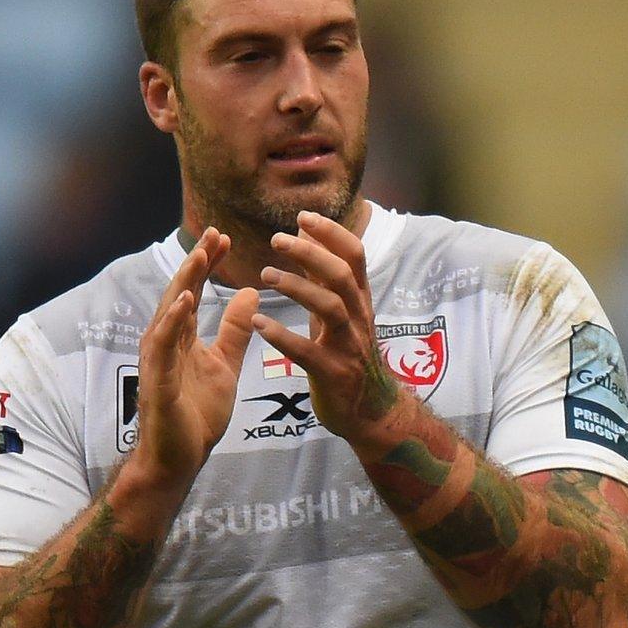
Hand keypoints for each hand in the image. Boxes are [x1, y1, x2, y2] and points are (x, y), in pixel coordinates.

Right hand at [129, 228, 260, 489]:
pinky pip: (163, 346)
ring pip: (169, 314)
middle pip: (180, 293)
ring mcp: (158, 360)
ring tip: (200, 256)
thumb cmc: (196, 414)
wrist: (180, 458)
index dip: (207, 264)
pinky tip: (184, 301)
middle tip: (214, 233)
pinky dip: (172, 321)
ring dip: (184, 283)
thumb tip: (249, 292)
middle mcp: (165, 343)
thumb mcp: (225, 364)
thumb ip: (234, 330)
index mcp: (182, 338)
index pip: (194, 291)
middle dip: (196, 263)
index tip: (225, 238)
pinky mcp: (157, 381)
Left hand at [252, 211, 405, 440]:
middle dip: (311, 254)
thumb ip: (322, 276)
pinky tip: (258, 323)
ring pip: (330, 308)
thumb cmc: (349, 354)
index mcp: (360, 300)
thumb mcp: (339, 311)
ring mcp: (349, 347)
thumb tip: (306, 234)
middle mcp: (358, 318)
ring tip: (265, 276)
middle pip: (342, 276)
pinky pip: (307, 352)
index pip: (354, 256)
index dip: (331, 234)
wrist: (370, 410)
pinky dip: (282, 336)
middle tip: (277, 240)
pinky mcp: (333, 374)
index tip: (303, 217)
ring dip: (297, 288)